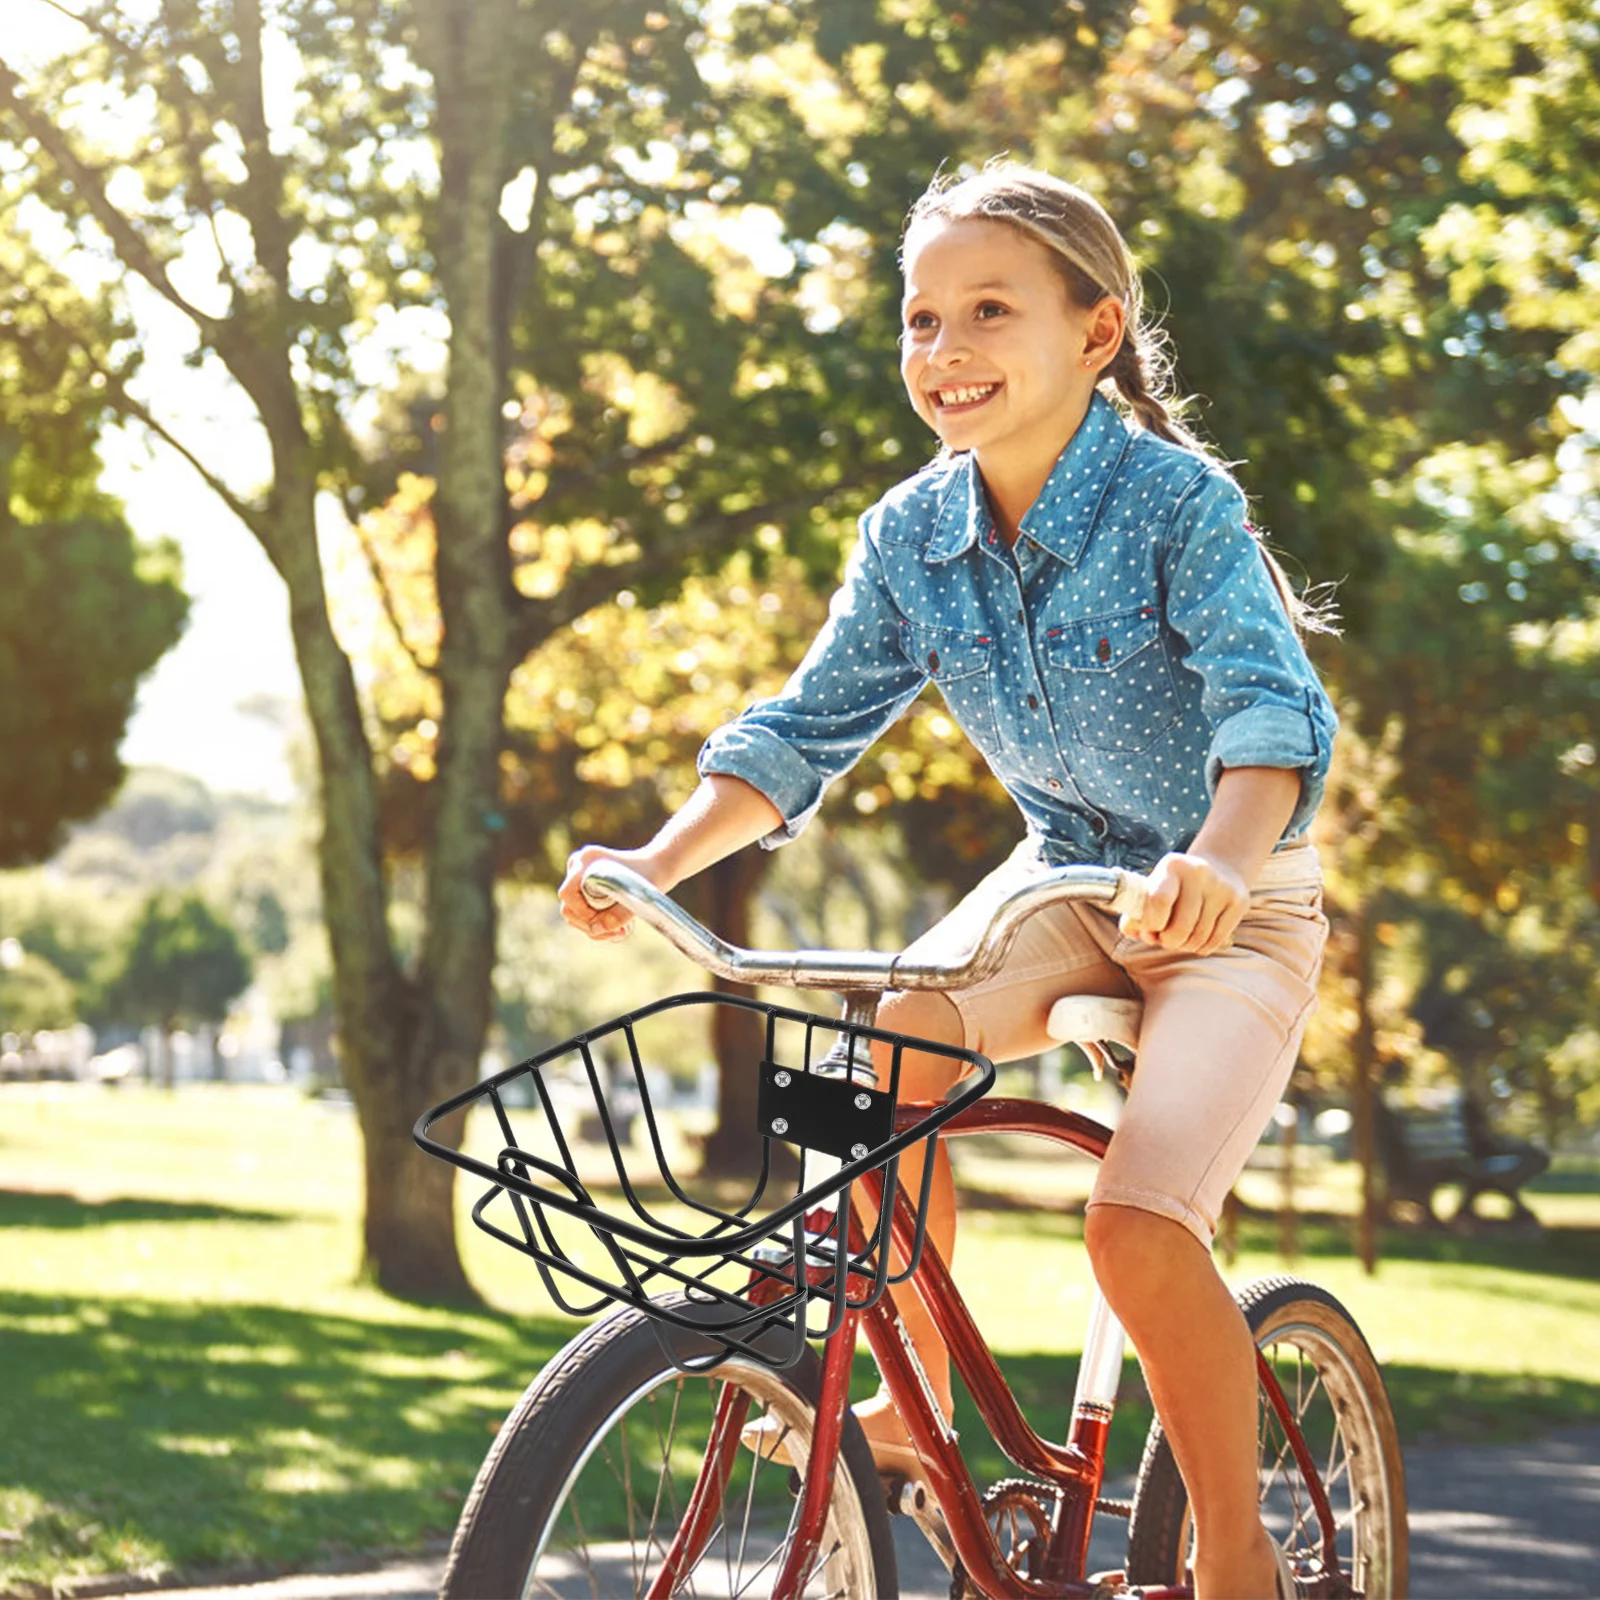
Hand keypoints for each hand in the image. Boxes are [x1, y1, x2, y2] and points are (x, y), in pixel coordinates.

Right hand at [557, 844, 670, 942]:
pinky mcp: (585, 888)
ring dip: (596, 928)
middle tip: (618, 933)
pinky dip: (598, 924)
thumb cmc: (649, 877)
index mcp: (586, 860)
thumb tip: (595, 929)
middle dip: (591, 926)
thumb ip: (617, 915)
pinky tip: (620, 929)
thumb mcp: (637, 897)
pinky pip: (582, 913)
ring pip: (575, 913)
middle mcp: (578, 867)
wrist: (657, 866)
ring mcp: (579, 877)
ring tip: (623, 931)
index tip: (604, 922)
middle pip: (569, 907)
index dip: (582, 913)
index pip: (568, 893)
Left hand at [1119, 851, 1248, 955]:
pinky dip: (1201, 947)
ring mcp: (1222, 887)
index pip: (1159, 901)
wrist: (1219, 868)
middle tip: (1164, 939)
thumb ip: (1136, 911)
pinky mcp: (1239, 902)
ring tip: (1179, 939)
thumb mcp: (1154, 888)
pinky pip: (1215, 940)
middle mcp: (1199, 872)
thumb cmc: (1176, 886)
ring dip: (1184, 946)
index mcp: (1172, 866)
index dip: (1151, 924)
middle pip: (1180, 926)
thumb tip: (1133, 930)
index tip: (1149, 929)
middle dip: (1168, 941)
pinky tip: (1196, 940)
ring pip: (1198, 937)